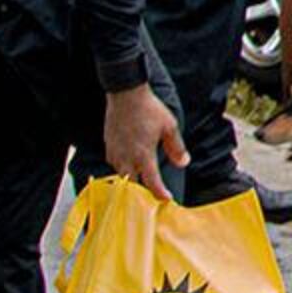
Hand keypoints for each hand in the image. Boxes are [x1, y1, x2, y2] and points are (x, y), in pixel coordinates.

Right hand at [104, 84, 188, 201]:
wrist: (126, 93)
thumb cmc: (149, 109)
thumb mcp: (169, 127)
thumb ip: (176, 148)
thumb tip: (183, 163)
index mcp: (144, 156)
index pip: (152, 183)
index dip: (160, 194)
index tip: (166, 199)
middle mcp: (127, 157)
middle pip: (132, 185)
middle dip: (142, 192)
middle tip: (151, 193)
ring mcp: (115, 152)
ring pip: (121, 175)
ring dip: (130, 180)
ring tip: (139, 180)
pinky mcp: (108, 144)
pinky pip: (113, 163)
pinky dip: (121, 167)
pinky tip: (127, 163)